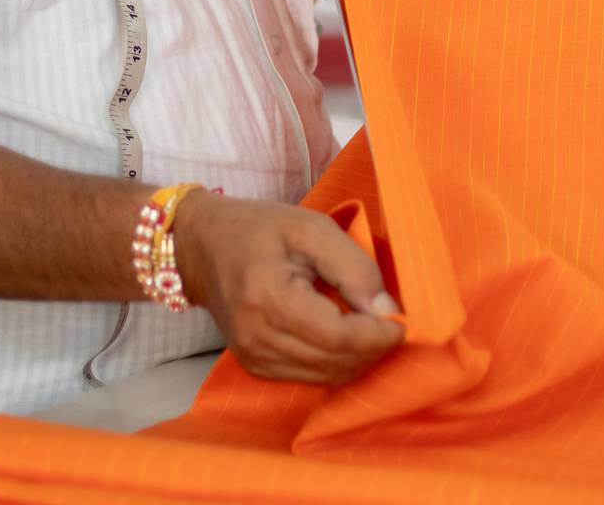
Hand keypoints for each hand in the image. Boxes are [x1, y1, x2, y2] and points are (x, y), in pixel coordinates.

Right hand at [173, 191, 403, 384]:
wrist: (203, 246)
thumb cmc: (259, 228)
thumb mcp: (311, 227)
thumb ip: (352, 266)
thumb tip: (387, 309)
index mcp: (268, 297)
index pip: (336, 336)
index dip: (376, 334)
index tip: (400, 319)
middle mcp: (257, 337)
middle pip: (333, 362)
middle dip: (372, 347)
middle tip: (391, 320)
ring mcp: (253, 357)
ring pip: (325, 376)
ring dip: (358, 358)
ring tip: (372, 327)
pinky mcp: (255, 366)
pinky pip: (309, 376)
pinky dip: (336, 362)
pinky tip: (345, 336)